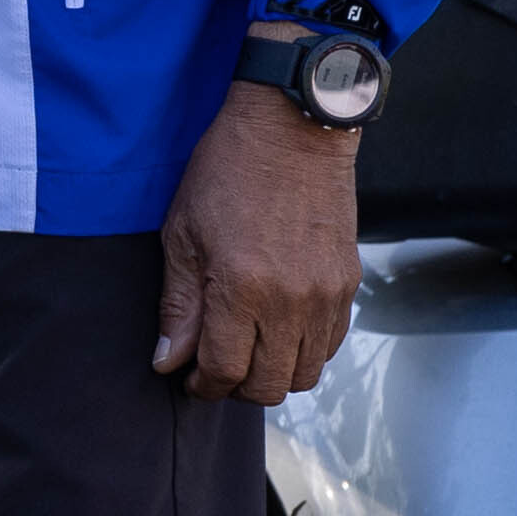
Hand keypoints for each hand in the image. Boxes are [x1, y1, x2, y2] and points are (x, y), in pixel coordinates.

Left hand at [155, 79, 359, 403]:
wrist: (293, 128)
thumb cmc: (228, 171)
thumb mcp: (182, 235)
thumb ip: (178, 305)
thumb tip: (169, 361)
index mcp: (243, 289)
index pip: (225, 371)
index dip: (202, 385)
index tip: (188, 377)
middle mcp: (291, 300)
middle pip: (268, 385)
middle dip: (235, 387)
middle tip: (214, 367)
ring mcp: (326, 294)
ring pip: (305, 373)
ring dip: (272, 374)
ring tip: (247, 351)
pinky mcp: (348, 283)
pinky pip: (330, 344)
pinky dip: (303, 351)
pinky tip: (277, 331)